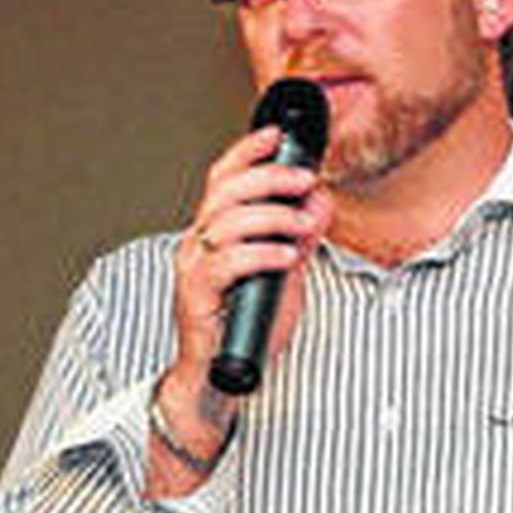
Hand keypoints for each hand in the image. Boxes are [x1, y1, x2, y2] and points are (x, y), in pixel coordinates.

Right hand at [154, 125, 332, 471]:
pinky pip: (227, 263)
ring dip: (272, 217)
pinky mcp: (195, 296)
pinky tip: (286, 257)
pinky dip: (262, 254)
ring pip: (226, 222)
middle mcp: (197, 244)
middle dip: (270, 178)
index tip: (277, 134)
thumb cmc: (247, 325)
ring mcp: (193, 269)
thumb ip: (300, 238)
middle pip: (225, 191)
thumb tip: (320, 203)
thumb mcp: (285, 274)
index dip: (247, 151)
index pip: (224, 178)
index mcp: (215, 232)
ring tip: (304, 226)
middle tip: (306, 181)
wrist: (219, 378)